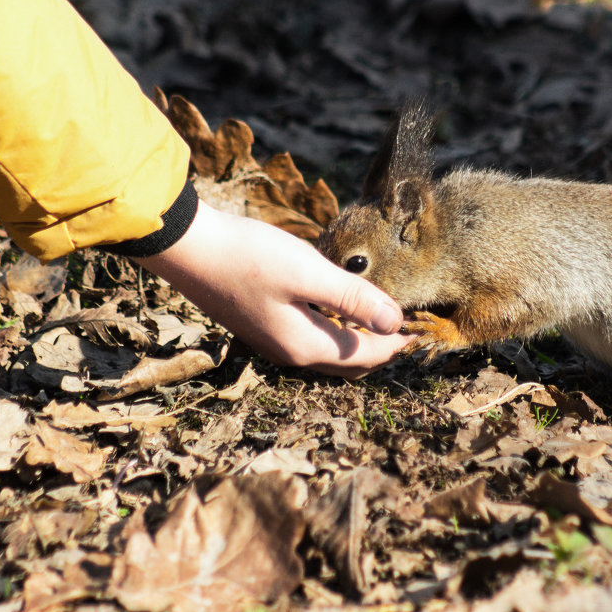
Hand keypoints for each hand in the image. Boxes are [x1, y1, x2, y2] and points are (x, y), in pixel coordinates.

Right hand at [134, 201, 411, 374]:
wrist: (187, 249)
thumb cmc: (249, 256)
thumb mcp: (309, 273)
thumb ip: (354, 299)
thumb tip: (396, 323)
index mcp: (305, 345)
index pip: (367, 355)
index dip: (397, 343)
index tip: (423, 327)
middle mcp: (289, 353)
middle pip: (350, 362)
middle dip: (381, 348)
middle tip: (407, 326)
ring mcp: (272, 342)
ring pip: (329, 353)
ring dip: (358, 340)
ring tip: (380, 315)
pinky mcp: (262, 326)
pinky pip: (311, 340)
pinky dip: (335, 331)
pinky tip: (339, 306)